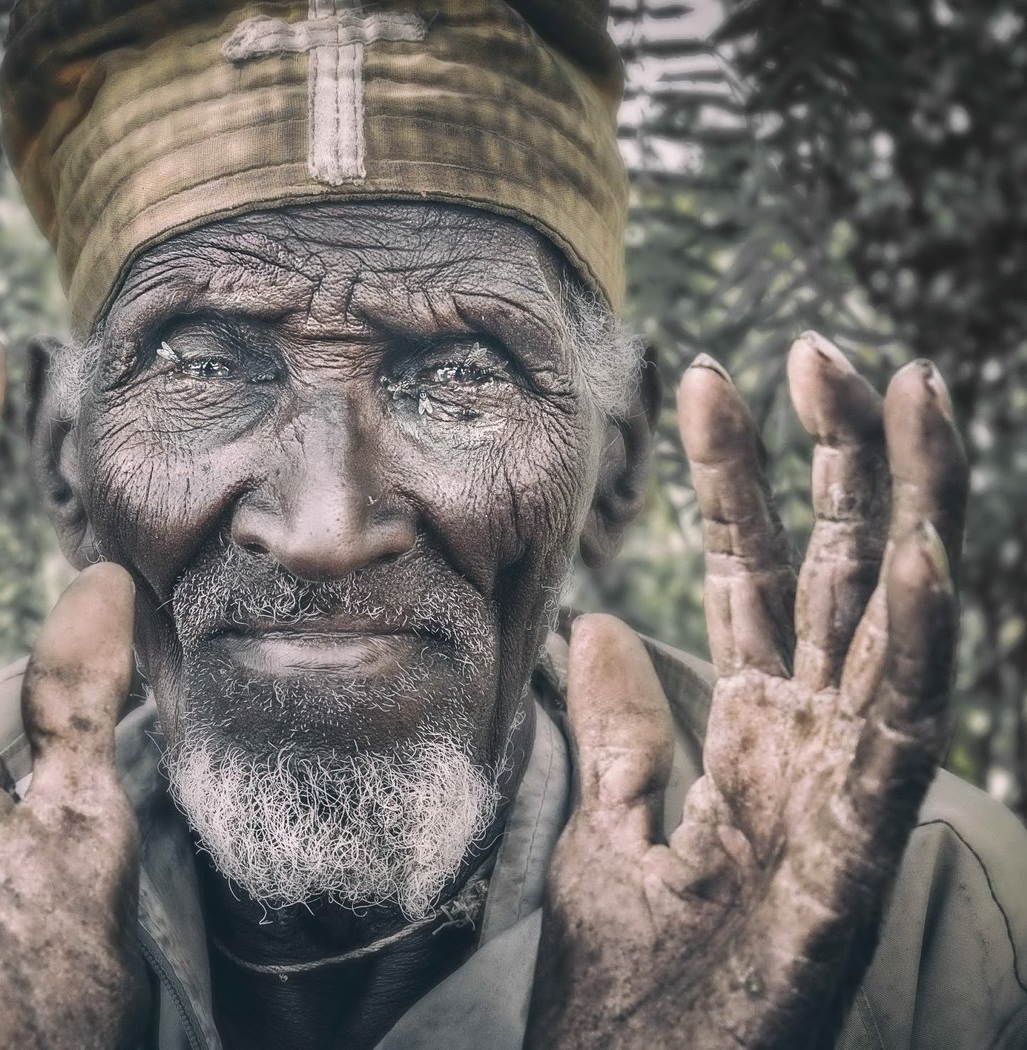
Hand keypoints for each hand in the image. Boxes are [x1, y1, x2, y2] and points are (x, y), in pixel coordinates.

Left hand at [525, 334, 966, 1048]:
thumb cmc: (629, 973)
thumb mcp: (604, 823)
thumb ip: (617, 724)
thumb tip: (598, 619)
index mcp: (751, 729)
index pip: (751, 575)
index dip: (738, 478)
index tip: (708, 375)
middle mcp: (811, 741)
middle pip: (838, 573)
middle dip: (835, 459)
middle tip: (821, 347)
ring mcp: (845, 791)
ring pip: (894, 624)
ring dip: (910, 509)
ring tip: (913, 392)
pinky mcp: (859, 855)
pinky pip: (903, 738)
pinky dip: (923, 648)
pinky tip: (929, 559)